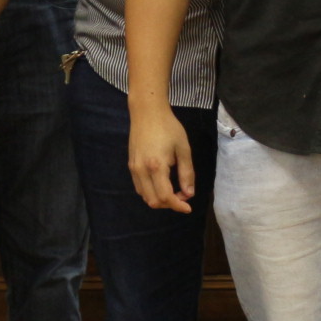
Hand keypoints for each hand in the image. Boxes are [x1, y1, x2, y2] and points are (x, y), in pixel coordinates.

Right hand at [128, 97, 196, 212]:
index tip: (188, 208)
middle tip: (183, 196)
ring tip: (175, 191)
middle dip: (170, 204)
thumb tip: (189, 194)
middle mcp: (141, 170)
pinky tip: (163, 185)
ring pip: (145, 196)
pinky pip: (139, 187)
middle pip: (153, 201)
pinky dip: (151, 192)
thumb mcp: (184, 149)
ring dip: (160, 199)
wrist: (147, 112)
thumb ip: (187, 173)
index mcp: (156, 166)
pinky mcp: (131, 166)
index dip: (178, 206)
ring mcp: (133, 169)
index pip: (166, 196)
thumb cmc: (169, 127)